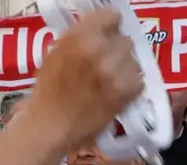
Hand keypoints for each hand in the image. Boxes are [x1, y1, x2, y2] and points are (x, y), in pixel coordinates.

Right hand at [29, 9, 142, 151]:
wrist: (49, 126)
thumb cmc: (48, 92)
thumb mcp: (56, 53)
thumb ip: (80, 37)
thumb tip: (99, 30)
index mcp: (81, 35)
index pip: (112, 17)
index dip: (110, 28)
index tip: (106, 37)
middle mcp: (100, 49)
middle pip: (124, 41)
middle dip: (117, 51)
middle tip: (107, 64)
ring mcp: (115, 71)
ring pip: (134, 61)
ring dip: (125, 69)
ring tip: (111, 82)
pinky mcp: (125, 92)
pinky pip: (138, 81)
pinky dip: (131, 87)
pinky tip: (116, 94)